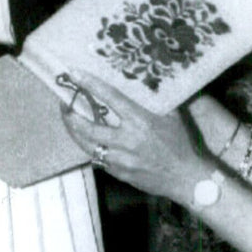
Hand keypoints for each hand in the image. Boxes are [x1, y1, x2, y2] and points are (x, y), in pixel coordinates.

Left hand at [59, 70, 202, 201]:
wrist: (187, 178)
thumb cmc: (181, 144)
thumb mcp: (172, 116)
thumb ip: (155, 100)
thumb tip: (143, 80)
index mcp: (141, 121)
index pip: (110, 98)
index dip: (90, 84)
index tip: (74, 74)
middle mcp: (128, 140)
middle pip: (88, 127)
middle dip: (71, 115)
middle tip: (64, 105)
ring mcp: (122, 159)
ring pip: (88, 146)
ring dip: (75, 133)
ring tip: (71, 122)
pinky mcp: (120, 173)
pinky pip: (99, 159)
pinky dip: (92, 148)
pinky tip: (90, 141)